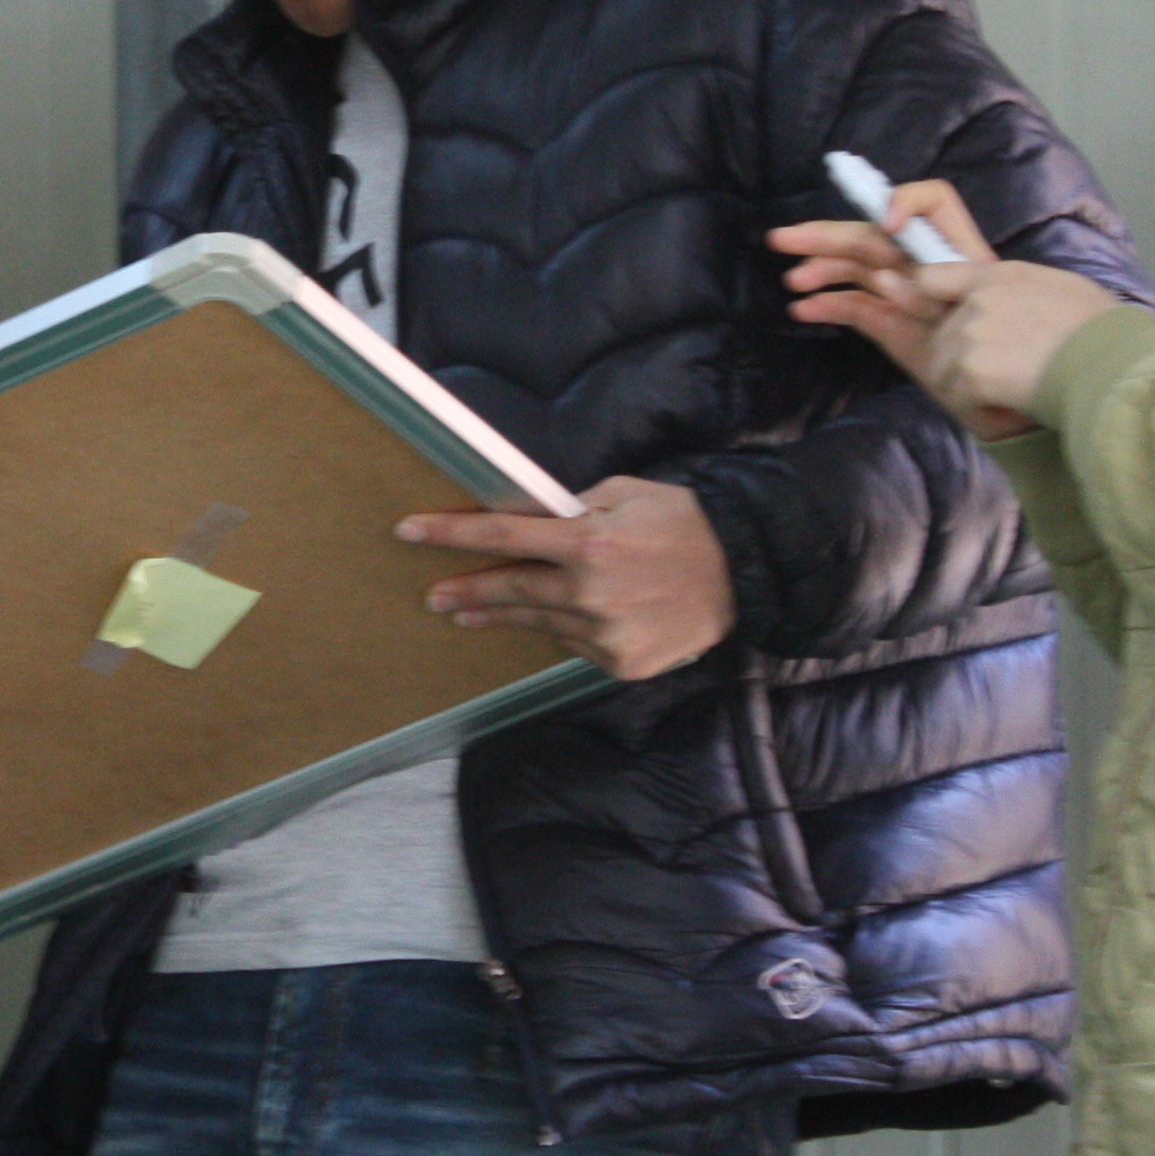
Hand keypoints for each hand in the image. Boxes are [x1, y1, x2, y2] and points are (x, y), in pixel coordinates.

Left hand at [397, 475, 731, 682]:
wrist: (744, 574)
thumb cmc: (684, 522)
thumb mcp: (625, 492)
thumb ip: (571, 508)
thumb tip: (525, 515)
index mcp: (587, 542)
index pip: (503, 536)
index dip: (451, 533)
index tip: (410, 531)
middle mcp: (589, 593)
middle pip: (509, 591)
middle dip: (465, 590)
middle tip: (433, 595)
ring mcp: (604, 634)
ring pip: (538, 623)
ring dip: (499, 616)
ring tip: (466, 613)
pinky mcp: (621, 663)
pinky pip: (575, 645)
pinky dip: (563, 630)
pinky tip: (562, 619)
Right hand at [774, 174, 1035, 436]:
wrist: (1017, 408)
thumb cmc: (1016, 359)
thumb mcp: (984, 317)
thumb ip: (938, 294)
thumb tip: (889, 279)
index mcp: (957, 254)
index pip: (934, 203)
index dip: (906, 203)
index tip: (888, 226)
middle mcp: (928, 266)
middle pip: (875, 234)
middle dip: (829, 234)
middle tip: (783, 239)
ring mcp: (907, 295)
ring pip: (858, 269)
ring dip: (822, 270)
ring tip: (793, 281)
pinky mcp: (892, 325)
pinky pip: (856, 306)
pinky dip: (829, 305)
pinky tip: (803, 310)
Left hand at [896, 260, 1123, 425]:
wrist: (1111, 365)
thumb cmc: (1101, 328)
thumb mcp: (1060, 287)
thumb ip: (1017, 288)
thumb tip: (1004, 298)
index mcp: (997, 276)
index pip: (932, 279)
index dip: (930, 302)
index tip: (939, 319)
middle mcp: (976, 301)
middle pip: (940, 334)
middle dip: (961, 358)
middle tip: (1004, 371)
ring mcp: (970, 337)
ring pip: (944, 369)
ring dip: (969, 386)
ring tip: (1010, 390)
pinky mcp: (971, 373)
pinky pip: (958, 397)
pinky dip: (980, 408)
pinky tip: (1011, 406)